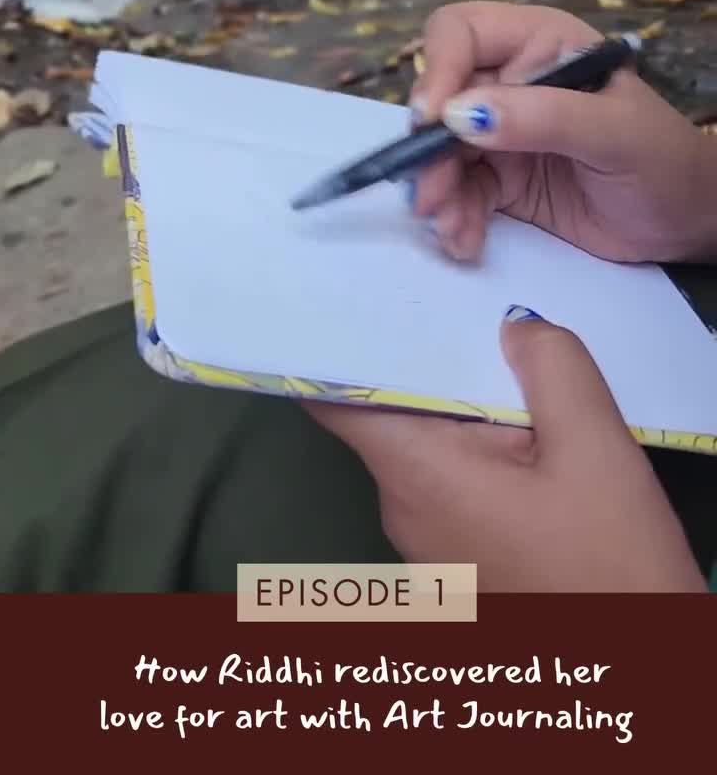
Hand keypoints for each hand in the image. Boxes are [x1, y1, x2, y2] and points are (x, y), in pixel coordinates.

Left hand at [305, 307, 706, 591]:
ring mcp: (424, 543)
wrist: (636, 673)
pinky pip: (450, 482)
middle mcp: (401, 507)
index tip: (344, 296)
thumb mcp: (594, 451)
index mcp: (413, 474)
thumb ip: (552, 368)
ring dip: (454, 406)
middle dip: (417, 362)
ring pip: (423, 448)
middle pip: (385, 415)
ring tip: (493, 353)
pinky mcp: (455, 560)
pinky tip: (517, 425)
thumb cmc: (606, 563)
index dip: (334, 344)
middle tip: (446, 300)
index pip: (334, 399)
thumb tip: (514, 326)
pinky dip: (473, 446)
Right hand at [408, 1, 716, 262]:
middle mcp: (511, 82)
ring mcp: (502, 134)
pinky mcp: (501, 181)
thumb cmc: (663, 161)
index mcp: (540, 45)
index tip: (431, 121)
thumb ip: (542, 117)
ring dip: (437, 193)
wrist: (685, 222)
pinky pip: (460, 194)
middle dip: (429, 150)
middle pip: (440, 101)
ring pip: (440, 154)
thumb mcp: (612, 132)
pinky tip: (465, 241)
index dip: (438, 70)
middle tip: (430, 197)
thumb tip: (460, 114)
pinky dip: (454, 219)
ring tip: (451, 229)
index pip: (462, 34)